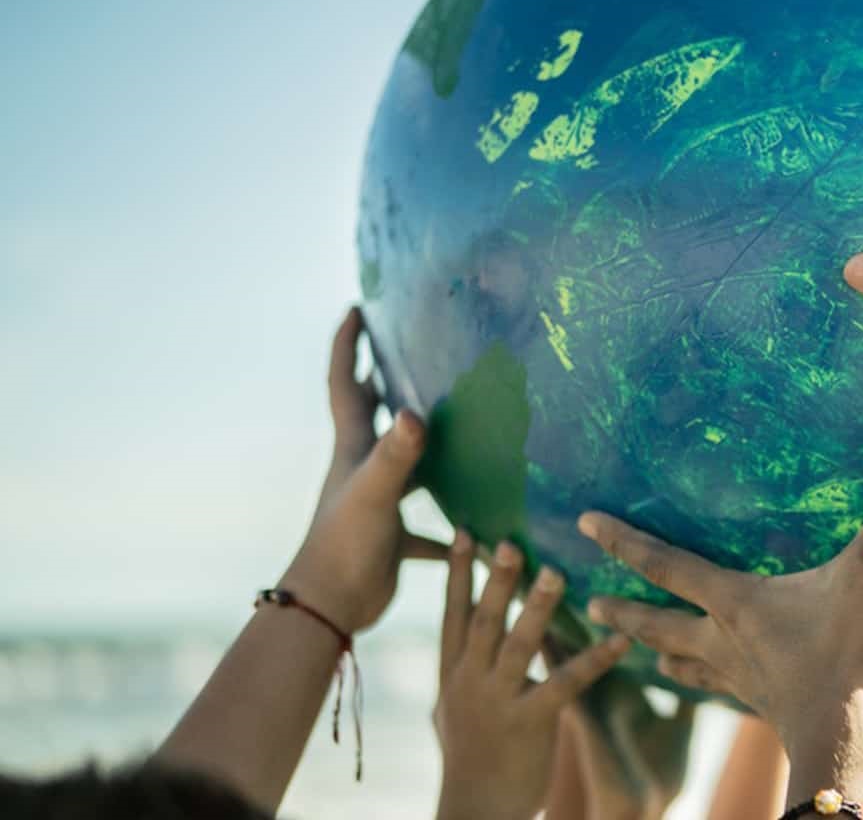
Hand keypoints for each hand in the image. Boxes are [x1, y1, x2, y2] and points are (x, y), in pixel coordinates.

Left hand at [278, 308, 447, 631]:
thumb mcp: (374, 494)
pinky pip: (427, 525)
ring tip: (462, 426)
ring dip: (426, 447)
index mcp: (353, 449)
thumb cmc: (345, 545)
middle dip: (384, 382)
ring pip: (404, 465)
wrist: (330, 607)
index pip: (347, 384)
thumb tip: (414, 413)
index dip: (349, 345)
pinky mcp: (392, 537)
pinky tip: (479, 527)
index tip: (358, 308)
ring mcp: (378, 503)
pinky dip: (450, 524)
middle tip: (408, 351)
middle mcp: (363, 469)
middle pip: (372, 416)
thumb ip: (396, 456)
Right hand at [435, 536, 631, 819]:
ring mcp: (498, 702)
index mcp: (451, 672)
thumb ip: (463, 664)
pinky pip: (566, 684)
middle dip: (495, 580)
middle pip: (482, 621)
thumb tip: (466, 627)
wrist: (474, 809)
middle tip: (510, 540)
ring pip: (518, 646)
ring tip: (557, 573)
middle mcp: (469, 681)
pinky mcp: (530, 722)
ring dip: (538, 608)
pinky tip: (621, 640)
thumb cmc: (468, 754)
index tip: (465, 529)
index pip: (453, 613)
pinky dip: (594, 659)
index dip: (457, 572)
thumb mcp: (451, 705)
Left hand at [579, 454, 862, 744]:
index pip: (667, 564)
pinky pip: (718, 687)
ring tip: (636, 648)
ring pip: (682, 661)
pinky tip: (707, 680)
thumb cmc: (845, 654)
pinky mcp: (757, 701)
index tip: (584, 522)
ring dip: (656, 648)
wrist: (840, 735)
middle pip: (657, 621)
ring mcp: (736, 676)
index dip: (625, 541)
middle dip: (622, 610)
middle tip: (589, 604)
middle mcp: (721, 639)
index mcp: (733, 602)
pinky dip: (703, 680)